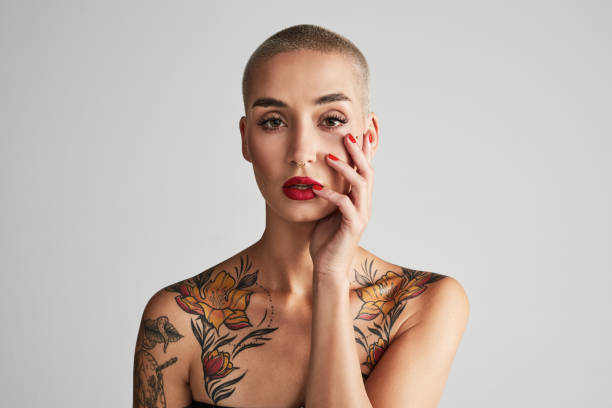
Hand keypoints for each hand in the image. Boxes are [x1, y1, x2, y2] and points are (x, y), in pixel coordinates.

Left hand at [309, 132, 373, 281]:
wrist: (328, 268)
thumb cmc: (326, 241)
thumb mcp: (327, 212)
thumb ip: (329, 195)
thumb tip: (319, 177)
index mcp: (359, 201)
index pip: (365, 171)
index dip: (364, 152)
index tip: (359, 133)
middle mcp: (364, 206)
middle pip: (368, 173)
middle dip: (359, 153)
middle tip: (347, 136)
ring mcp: (360, 216)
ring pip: (361, 185)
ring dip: (346, 169)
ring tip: (331, 158)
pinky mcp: (352, 226)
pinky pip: (344, 204)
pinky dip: (330, 194)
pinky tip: (316, 188)